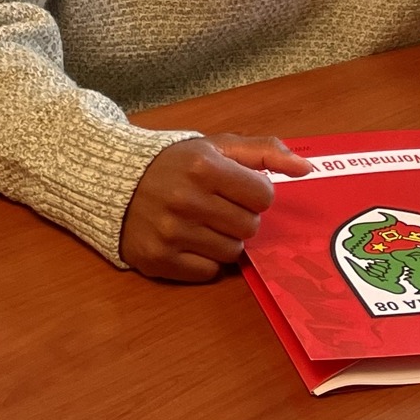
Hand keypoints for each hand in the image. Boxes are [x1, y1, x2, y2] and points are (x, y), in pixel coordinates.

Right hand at [121, 134, 312, 281]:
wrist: (113, 181)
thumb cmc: (174, 163)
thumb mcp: (216, 146)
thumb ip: (264, 150)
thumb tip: (306, 169)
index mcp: (204, 167)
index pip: (264, 196)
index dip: (256, 193)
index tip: (236, 189)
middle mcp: (186, 200)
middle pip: (250, 227)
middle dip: (240, 217)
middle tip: (218, 206)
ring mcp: (171, 233)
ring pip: (232, 252)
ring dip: (223, 239)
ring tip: (202, 222)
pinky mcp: (158, 258)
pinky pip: (207, 272)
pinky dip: (203, 260)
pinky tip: (188, 240)